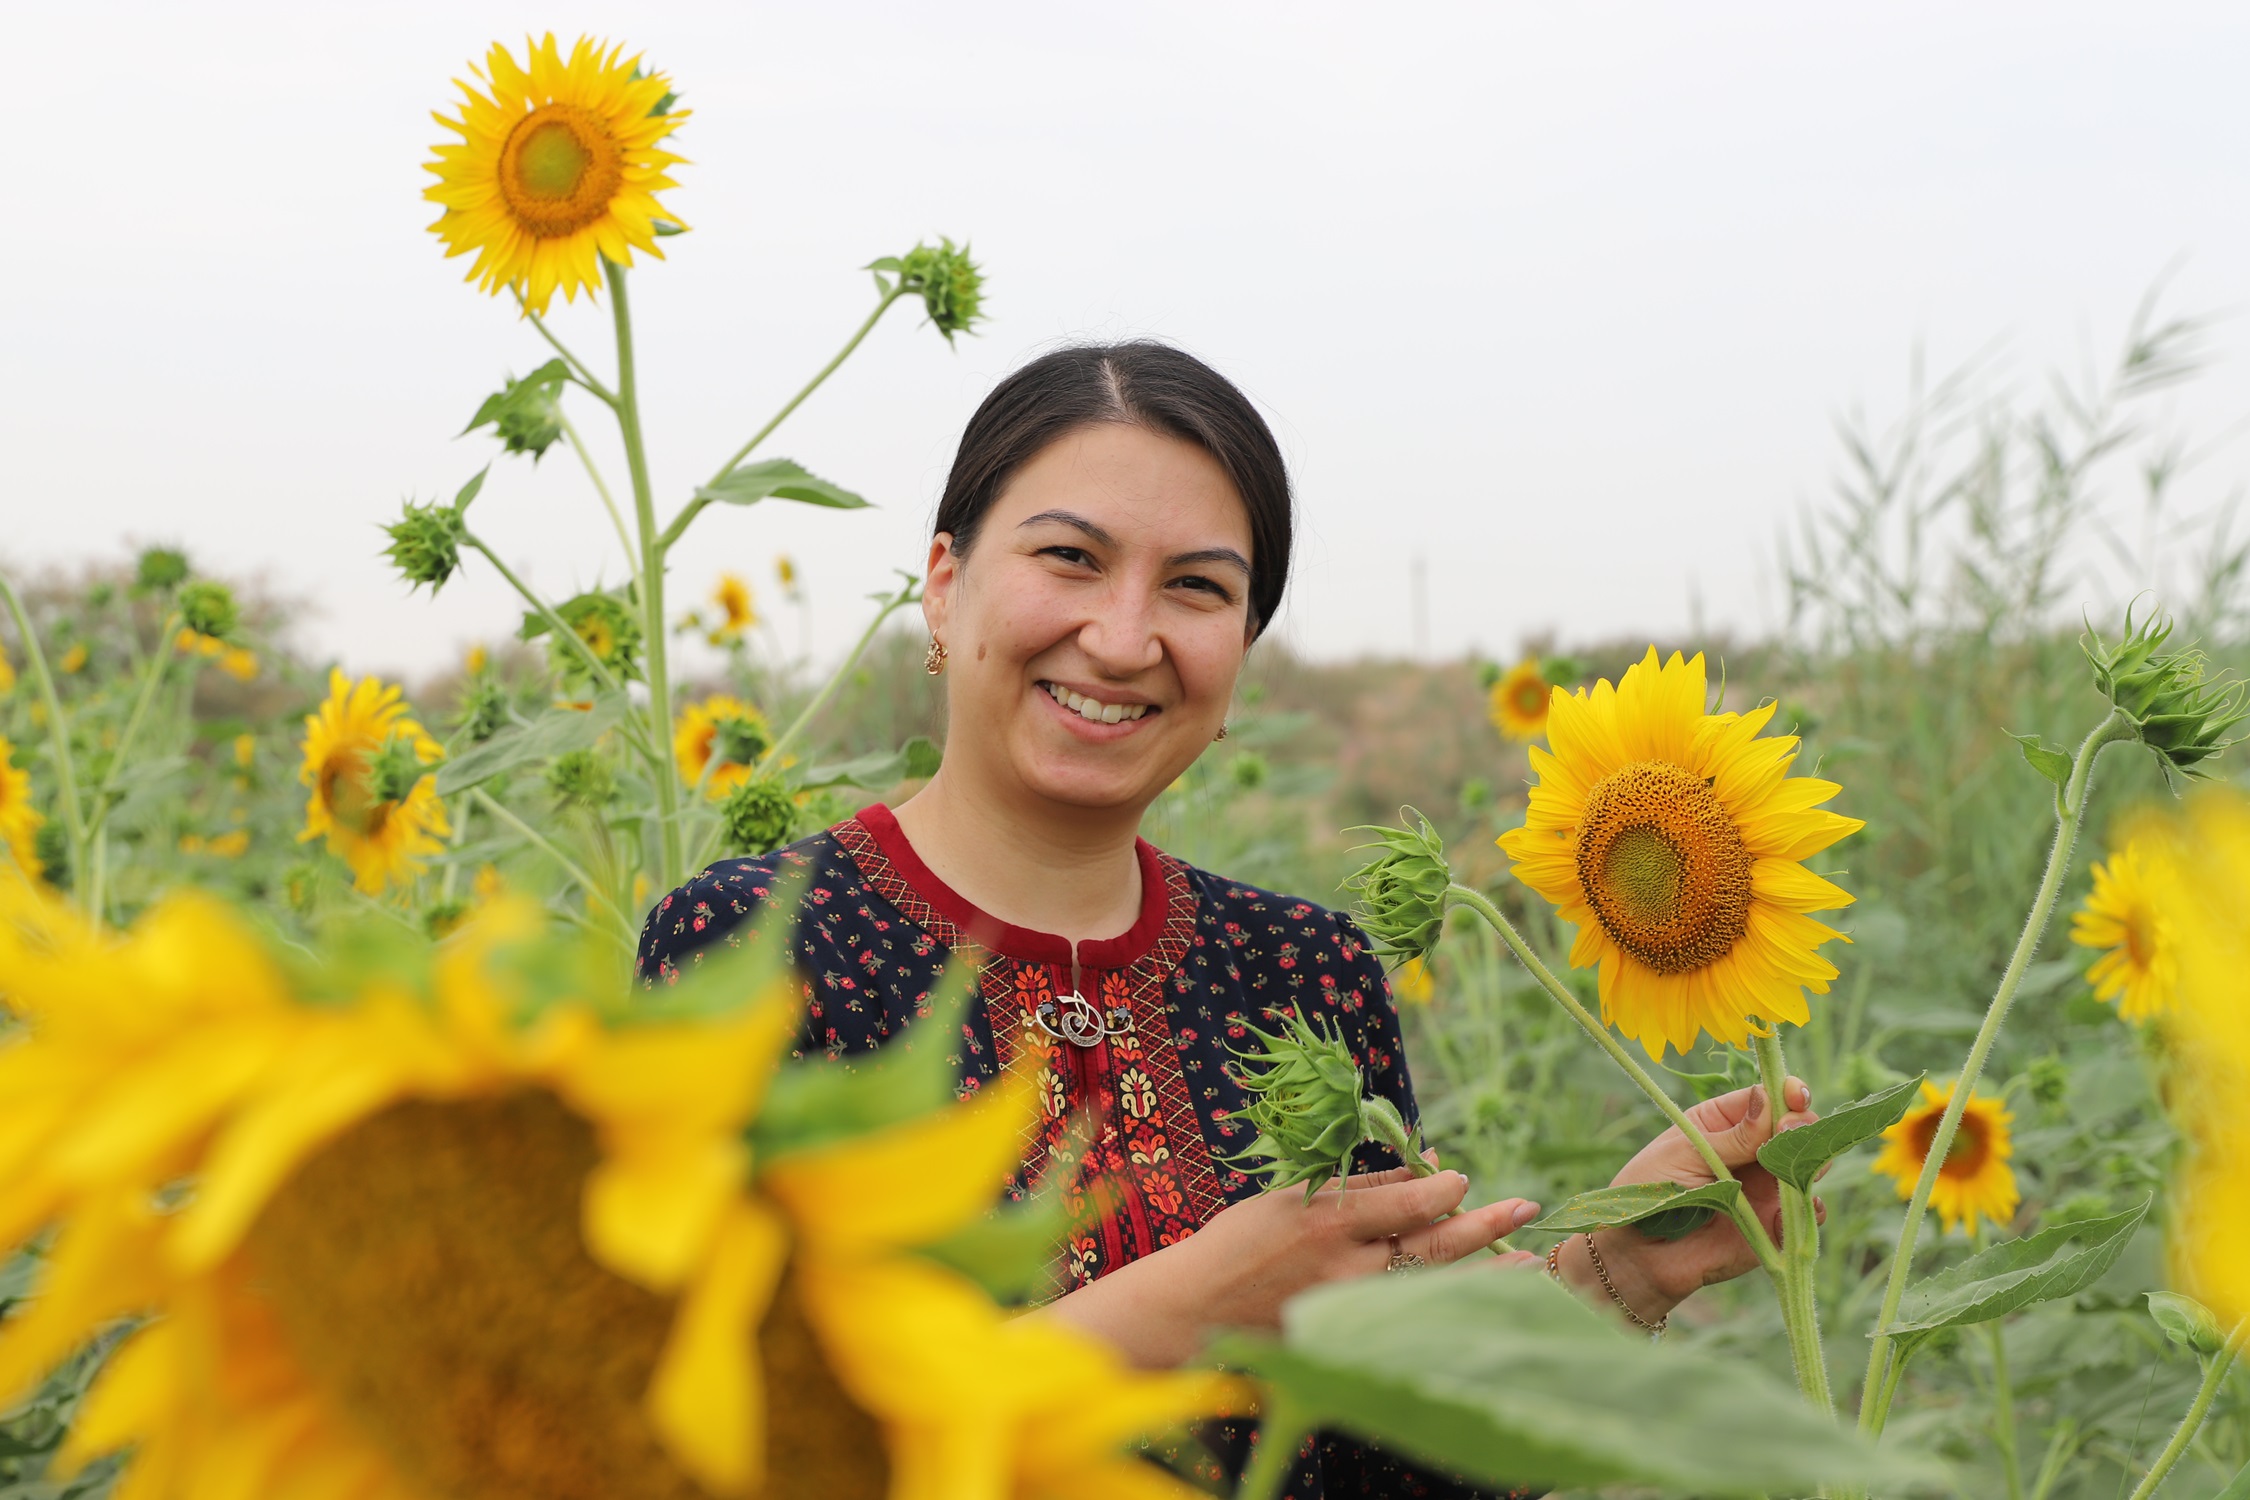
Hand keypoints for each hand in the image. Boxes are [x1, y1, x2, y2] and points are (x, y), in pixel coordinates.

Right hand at [1039, 1157, 1539, 1367]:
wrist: (1197, 1308)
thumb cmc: (1239, 1240)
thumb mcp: (1292, 1197)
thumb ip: (1358, 1188)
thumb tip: (1420, 1167)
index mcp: (1328, 1221)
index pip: (1407, 1204)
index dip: (1441, 1189)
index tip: (1459, 1178)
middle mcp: (1347, 1266)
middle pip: (1433, 1245)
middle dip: (1485, 1224)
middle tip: (1525, 1207)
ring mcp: (1352, 1307)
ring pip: (1431, 1285)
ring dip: (1483, 1271)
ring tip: (1526, 1261)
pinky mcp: (1349, 1335)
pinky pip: (1409, 1313)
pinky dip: (1445, 1302)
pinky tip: (1475, 1296)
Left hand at [1556, 1078, 1820, 1326]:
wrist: (1640, 1253)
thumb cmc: (1649, 1191)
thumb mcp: (1685, 1154)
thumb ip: (1732, 1137)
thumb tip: (1768, 1100)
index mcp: (1722, 1122)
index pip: (1764, 1099)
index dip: (1784, 1094)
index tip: (1796, 1095)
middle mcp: (1749, 1151)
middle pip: (1792, 1128)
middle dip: (1800, 1124)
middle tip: (1790, 1130)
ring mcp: (1764, 1187)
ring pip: (1806, 1166)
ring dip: (1812, 1160)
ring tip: (1799, 1163)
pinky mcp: (1772, 1224)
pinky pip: (1806, 1212)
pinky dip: (1811, 1205)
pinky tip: (1802, 1202)